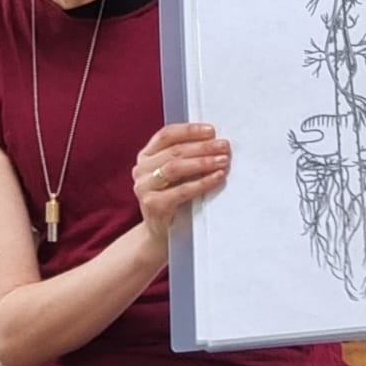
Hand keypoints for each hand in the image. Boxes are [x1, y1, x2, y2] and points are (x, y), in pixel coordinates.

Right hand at [132, 123, 230, 241]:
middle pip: (174, 151)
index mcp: (146, 156)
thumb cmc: (174, 201)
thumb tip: (217, 142)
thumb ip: (187, 158)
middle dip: (203, 147)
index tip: (212, 131)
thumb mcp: (177, 176)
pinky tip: (218, 178)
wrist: (161, 234)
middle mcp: (141, 169)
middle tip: (224, 146)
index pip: (166, 135)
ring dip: (203, 162)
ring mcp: (144, 187)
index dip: (189, 130)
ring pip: (175, 167)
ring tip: (223, 161)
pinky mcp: (153, 205)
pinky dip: (202, 183)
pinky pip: (182, 190)